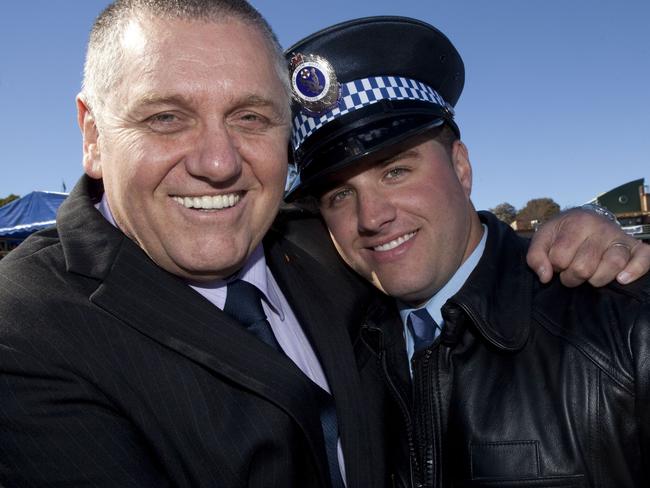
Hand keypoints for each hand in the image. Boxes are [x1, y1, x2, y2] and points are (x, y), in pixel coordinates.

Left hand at [527, 208, 649, 286]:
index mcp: (576, 223)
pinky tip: (621, 279)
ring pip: (612, 265)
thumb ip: (536, 256)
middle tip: (571, 271)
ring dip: (596, 279)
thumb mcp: (543, 237)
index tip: (557, 262)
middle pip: (584, 267)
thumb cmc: (562, 233)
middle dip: (572, 277)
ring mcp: (619, 238)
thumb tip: (545, 277)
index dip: (554, 265)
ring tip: (590, 277)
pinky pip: (644, 259)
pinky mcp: (635, 247)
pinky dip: (635, 270)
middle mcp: (601, 228)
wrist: (586, 219)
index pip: (560, 257)